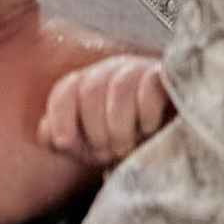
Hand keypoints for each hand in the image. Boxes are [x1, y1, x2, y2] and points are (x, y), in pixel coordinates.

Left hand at [41, 53, 173, 168]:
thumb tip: (50, 134)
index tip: (65, 142)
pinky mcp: (169, 78)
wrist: (173, 145)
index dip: (60, 117)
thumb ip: (61, 138)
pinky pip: (151, 85)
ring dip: (120, 127)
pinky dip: (146, 113)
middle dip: (96, 131)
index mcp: (88, 85)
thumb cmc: (128, 144)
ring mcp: (141, 71)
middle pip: (90, 90)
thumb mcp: (90, 147)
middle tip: (109, 152)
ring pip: (118, 88)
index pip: (66, 90)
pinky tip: (149, 128)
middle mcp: (112, 72)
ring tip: (129, 147)